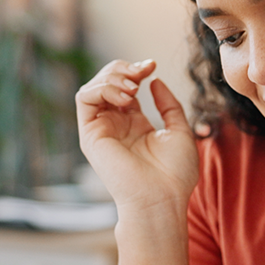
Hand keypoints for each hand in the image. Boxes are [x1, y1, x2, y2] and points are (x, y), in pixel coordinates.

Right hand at [75, 60, 198, 213]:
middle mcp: (115, 125)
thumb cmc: (175, 173)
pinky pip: (84, 98)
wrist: (162, 199)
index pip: (126, 87)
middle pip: (107, 82)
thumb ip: (168, 105)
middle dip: (122, 68)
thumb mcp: (179, 130)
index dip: (136, 70)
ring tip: (133, 87)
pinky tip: (124, 95)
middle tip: (141, 72)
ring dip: (112, 76)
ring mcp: (101, 129)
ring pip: (93, 87)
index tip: (152, 65)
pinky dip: (102, 87)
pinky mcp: (90, 135)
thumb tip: (155, 81)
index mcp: (135, 124)